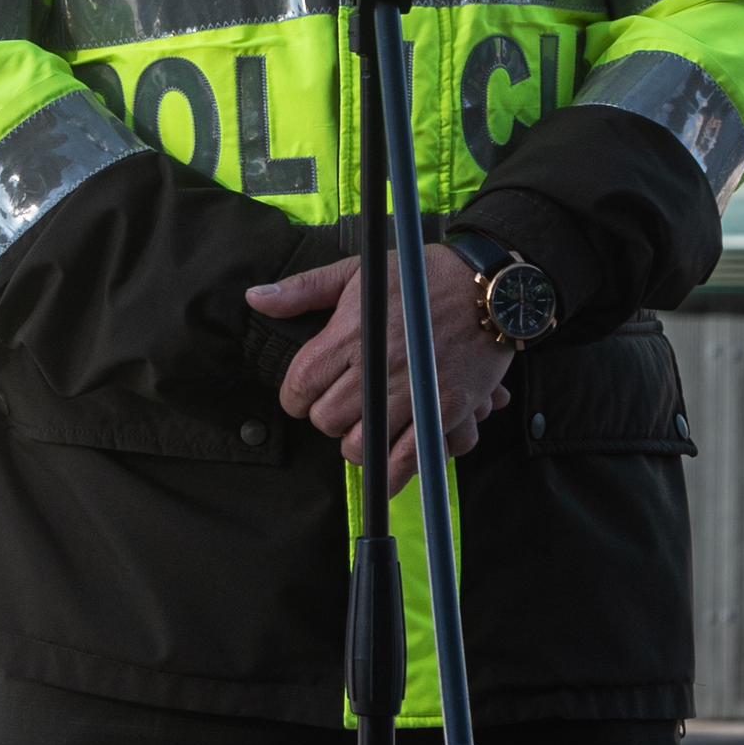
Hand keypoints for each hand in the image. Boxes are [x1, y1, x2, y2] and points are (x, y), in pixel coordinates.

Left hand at [247, 244, 515, 492]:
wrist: (488, 288)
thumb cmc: (419, 277)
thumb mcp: (357, 272)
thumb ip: (303, 290)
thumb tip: (255, 298)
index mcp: (352, 333)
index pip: (301, 384)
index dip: (294, 398)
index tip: (302, 397)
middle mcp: (380, 366)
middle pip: (328, 420)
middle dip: (327, 419)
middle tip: (340, 408)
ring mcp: (415, 392)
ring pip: (364, 447)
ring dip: (358, 446)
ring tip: (364, 431)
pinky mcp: (448, 411)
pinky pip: (412, 459)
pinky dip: (397, 471)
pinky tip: (390, 465)